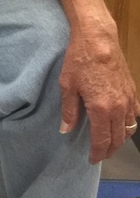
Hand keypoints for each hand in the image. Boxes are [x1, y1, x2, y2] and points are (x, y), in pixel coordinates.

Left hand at [59, 28, 139, 162]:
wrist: (98, 39)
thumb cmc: (79, 60)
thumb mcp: (67, 85)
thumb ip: (69, 111)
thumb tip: (65, 130)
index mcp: (101, 109)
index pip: (102, 141)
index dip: (97, 153)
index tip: (91, 159)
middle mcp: (118, 108)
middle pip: (117, 139)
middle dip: (109, 150)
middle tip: (99, 154)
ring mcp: (128, 99)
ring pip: (128, 129)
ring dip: (120, 139)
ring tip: (109, 142)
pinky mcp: (132, 90)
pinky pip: (134, 114)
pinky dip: (129, 124)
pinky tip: (121, 123)